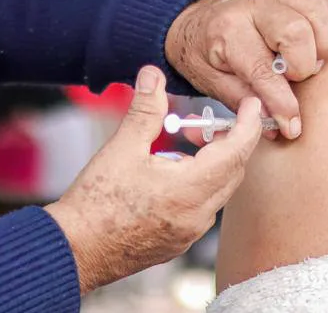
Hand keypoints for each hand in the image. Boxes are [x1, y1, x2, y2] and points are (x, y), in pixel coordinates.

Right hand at [46, 66, 260, 294]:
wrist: (75, 250)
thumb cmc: (96, 203)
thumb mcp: (122, 148)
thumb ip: (145, 110)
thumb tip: (153, 77)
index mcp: (190, 190)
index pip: (236, 152)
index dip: (248, 124)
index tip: (252, 105)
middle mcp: (197, 216)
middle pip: (233, 172)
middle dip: (228, 142)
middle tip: (208, 121)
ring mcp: (189, 233)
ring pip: (218, 191)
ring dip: (211, 164)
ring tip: (182, 145)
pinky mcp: (177, 243)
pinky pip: (202, 208)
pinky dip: (199, 185)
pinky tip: (171, 174)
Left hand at [164, 0, 327, 138]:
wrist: (198, 21)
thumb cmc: (207, 54)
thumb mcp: (212, 81)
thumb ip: (244, 101)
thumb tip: (276, 126)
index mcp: (227, 31)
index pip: (262, 69)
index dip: (282, 103)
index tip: (292, 127)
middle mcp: (254, 6)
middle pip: (295, 31)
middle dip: (302, 65)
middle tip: (295, 81)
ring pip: (316, 13)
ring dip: (323, 46)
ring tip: (312, 65)